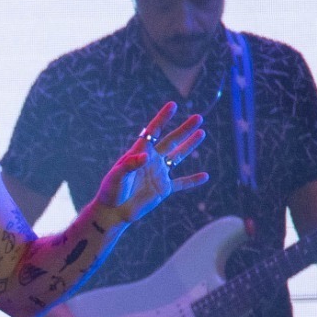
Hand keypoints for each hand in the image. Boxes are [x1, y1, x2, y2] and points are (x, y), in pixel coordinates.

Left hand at [93, 102, 207, 225]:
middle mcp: (152, 160)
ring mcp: (159, 174)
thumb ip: (130, 164)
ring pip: (178, 156)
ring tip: (201, 132)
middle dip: (184, 129)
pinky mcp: (163, 189)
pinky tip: (205, 176)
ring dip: (190, 145)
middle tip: (198, 117)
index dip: (163, 118)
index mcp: (139, 152)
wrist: (113, 211)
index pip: (153, 131)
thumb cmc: (111, 191)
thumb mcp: (117, 176)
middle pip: (171, 141)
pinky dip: (193, 180)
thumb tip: (146, 156)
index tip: (173, 105)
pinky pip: (182, 183)